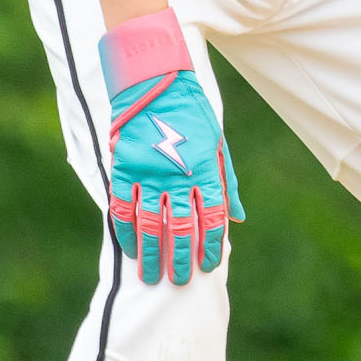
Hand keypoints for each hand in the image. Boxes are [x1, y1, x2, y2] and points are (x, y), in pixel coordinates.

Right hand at [99, 11, 242, 284]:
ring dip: (151, 253)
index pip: (212, 219)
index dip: (210, 246)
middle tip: (179, 281)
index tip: (208, 266)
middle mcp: (177, 175)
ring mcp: (148, 172)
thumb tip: (238, 218)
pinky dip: (125, 230)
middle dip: (181, 259)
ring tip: (151, 275)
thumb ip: (225, 181)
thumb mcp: (216, 143)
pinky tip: (129, 247)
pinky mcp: (123, 167)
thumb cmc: (191, 112)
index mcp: (204, 169)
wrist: (154, 80)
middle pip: (180, 228)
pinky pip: (123, 207)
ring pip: (150, 224)